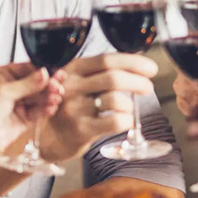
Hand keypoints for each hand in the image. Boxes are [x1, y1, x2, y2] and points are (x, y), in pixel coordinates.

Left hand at [0, 63, 63, 160]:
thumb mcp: (5, 92)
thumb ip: (27, 83)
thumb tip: (45, 73)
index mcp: (4, 76)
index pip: (28, 69)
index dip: (42, 72)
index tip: (54, 73)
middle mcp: (13, 88)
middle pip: (37, 83)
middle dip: (48, 85)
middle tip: (57, 87)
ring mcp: (20, 103)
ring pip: (40, 96)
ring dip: (49, 97)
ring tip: (56, 98)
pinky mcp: (26, 117)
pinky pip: (40, 110)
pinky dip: (47, 108)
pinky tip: (51, 107)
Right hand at [39, 53, 157, 161]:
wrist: (47, 138)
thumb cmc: (68, 108)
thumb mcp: (76, 83)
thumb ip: (99, 73)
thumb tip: (137, 64)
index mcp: (73, 69)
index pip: (107, 59)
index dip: (133, 62)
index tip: (150, 68)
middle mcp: (71, 87)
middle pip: (114, 78)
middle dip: (138, 82)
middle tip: (148, 88)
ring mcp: (74, 109)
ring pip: (116, 100)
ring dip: (131, 104)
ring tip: (130, 108)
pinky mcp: (81, 130)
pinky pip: (115, 121)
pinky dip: (127, 120)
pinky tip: (126, 121)